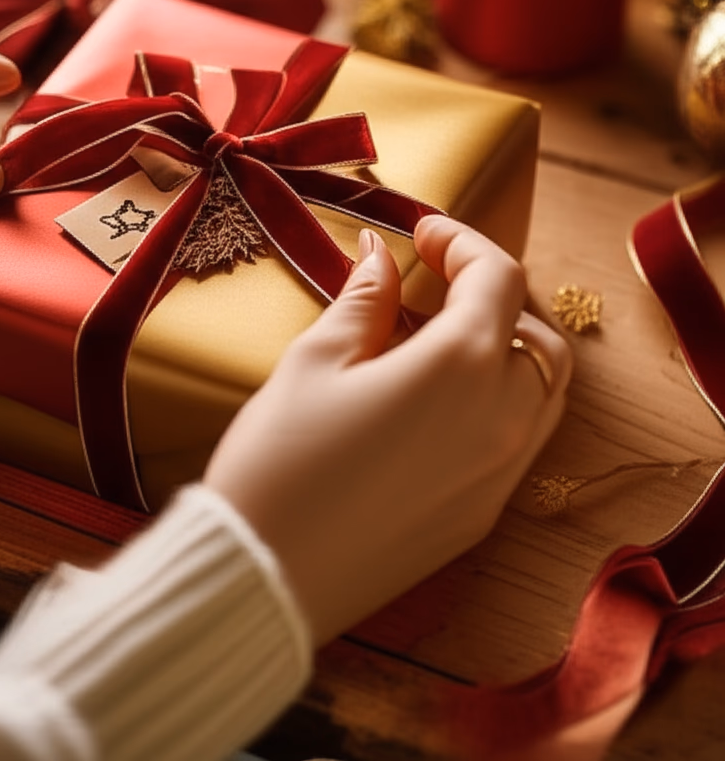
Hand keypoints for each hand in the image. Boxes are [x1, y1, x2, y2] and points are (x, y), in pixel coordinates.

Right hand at [204, 216, 570, 645]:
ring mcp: (500, 475)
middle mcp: (501, 420)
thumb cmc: (280, 458)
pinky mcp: (482, 516)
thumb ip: (363, 301)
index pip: (497, 279)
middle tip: (432, 281)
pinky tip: (435, 401)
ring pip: (540, 390)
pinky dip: (498, 400)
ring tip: (436, 338)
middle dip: (492, 294)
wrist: (265, 572)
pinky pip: (519, 440)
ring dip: (504, 348)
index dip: (462, 242)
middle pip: (535, 334)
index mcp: (460, 367)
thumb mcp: (314, 362)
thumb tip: (379, 257)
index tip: (421, 232)